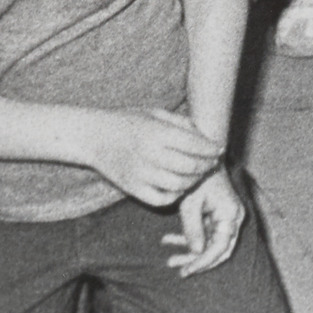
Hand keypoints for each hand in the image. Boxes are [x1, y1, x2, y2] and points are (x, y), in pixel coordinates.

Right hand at [81, 106, 222, 208]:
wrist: (92, 136)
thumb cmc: (127, 121)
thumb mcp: (154, 113)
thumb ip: (180, 123)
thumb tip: (205, 135)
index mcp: (156, 132)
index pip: (193, 144)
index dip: (211, 148)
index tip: (219, 149)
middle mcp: (149, 154)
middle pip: (189, 166)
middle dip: (206, 165)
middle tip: (212, 163)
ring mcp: (139, 174)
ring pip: (178, 185)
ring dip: (194, 181)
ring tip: (199, 174)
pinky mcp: (132, 189)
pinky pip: (161, 199)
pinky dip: (175, 195)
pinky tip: (180, 186)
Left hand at [164, 165, 246, 274]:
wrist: (201, 155)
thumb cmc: (197, 177)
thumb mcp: (191, 204)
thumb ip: (193, 231)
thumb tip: (195, 254)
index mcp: (231, 215)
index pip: (219, 248)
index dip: (202, 262)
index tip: (185, 271)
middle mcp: (233, 217)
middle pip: (219, 250)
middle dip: (199, 261)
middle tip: (180, 271)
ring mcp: (225, 216)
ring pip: (210, 244)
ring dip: (191, 252)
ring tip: (169, 260)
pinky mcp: (215, 214)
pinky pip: (204, 233)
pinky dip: (188, 239)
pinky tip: (168, 240)